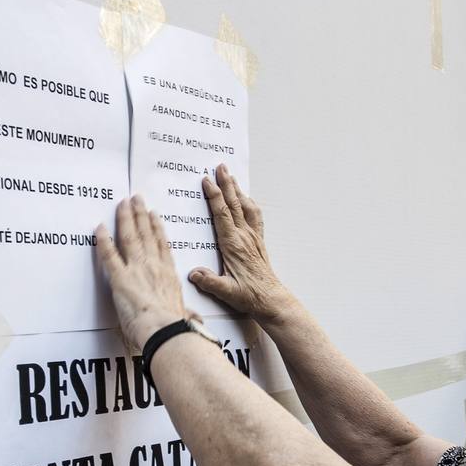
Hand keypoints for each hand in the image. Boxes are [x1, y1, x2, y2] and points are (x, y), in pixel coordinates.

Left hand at [96, 196, 190, 350]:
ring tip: (122, 203)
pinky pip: (109, 254)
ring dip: (125, 218)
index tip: (154, 215)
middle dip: (140, 214)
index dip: (157, 228)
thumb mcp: (186, 318)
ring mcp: (137, 270)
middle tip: (136, 199)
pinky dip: (103, 240)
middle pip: (146, 234)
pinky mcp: (120, 278)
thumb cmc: (175, 327)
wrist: (166, 331)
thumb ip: (188, 315)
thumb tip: (195, 320)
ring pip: (130, 237)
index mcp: (169, 275)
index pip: (162, 246)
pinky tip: (99, 228)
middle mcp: (154, 267)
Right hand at [189, 165, 293, 323]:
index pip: (222, 214)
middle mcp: (244, 237)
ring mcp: (253, 237)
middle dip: (226, 184)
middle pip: (234, 203)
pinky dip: (249, 203)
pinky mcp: (258, 241)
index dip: (214, 196)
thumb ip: (210, 282)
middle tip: (220, 166)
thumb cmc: (249, 295)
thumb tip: (194, 274)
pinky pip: (255, 216)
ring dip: (237, 190)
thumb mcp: (227, 292)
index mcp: (233, 245)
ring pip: (245, 207)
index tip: (207, 181)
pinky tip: (246, 199)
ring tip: (230, 176)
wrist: (271, 299)